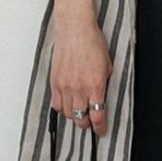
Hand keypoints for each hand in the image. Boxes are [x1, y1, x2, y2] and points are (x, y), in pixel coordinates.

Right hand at [51, 16, 112, 136]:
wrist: (75, 29)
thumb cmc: (92, 43)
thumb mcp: (107, 65)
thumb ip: (104, 83)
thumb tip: (102, 96)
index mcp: (95, 86)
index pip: (97, 115)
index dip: (99, 127)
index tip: (101, 131)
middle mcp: (79, 88)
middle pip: (81, 118)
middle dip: (86, 124)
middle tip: (89, 123)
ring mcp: (65, 86)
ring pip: (67, 113)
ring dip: (74, 117)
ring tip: (78, 114)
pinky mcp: (54, 81)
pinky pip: (55, 103)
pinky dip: (61, 108)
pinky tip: (66, 106)